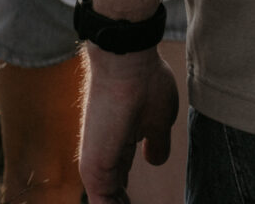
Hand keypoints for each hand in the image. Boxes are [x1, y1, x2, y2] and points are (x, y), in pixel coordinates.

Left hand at [80, 46, 178, 203]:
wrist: (127, 64)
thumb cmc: (146, 84)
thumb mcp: (159, 121)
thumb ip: (156, 144)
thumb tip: (155, 160)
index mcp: (118, 151)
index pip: (121, 193)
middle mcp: (105, 163)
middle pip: (114, 203)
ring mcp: (98, 169)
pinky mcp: (95, 173)